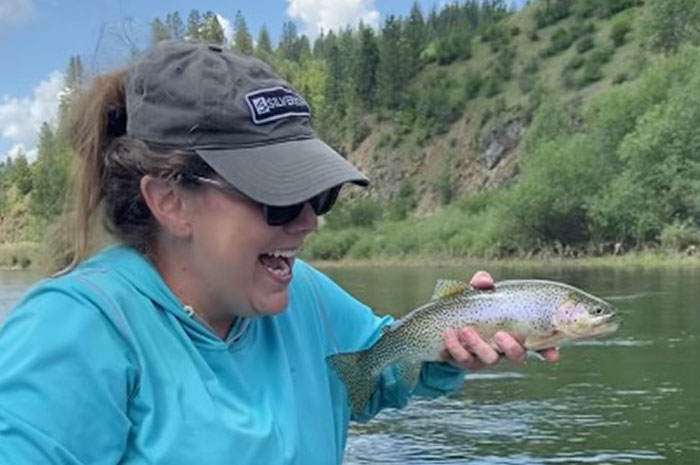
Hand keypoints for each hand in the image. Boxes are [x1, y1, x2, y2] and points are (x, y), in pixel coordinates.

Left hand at [441, 270, 559, 370]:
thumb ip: (482, 286)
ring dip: (478, 345)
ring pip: (489, 359)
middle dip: (511, 348)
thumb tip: (485, 280)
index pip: (539, 345)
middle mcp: (503, 349)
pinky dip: (455, 346)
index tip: (553, 355)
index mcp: (515, 333)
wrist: (445, 327)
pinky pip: (462, 359)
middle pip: (516, 356)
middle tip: (500, 334)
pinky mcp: (465, 361)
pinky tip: (449, 334)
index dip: (548, 351)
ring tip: (466, 330)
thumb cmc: (471, 310)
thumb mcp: (478, 296)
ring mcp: (485, 357)